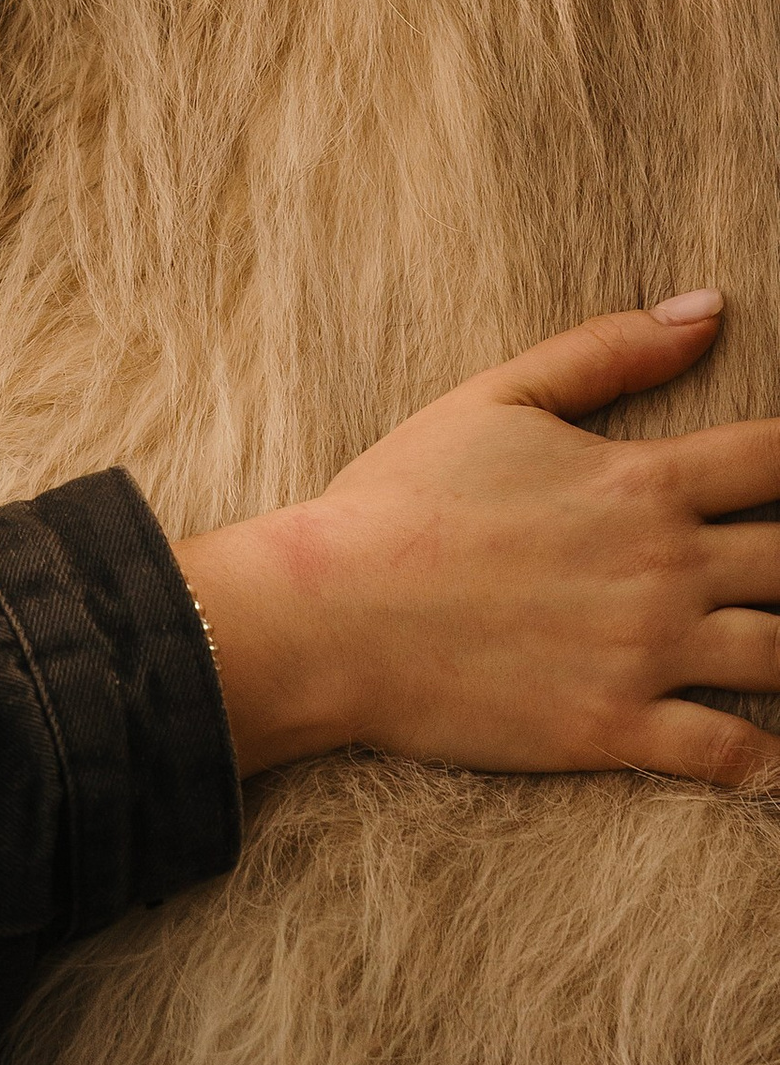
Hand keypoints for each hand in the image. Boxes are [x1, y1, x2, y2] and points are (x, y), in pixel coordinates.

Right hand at [175, 292, 779, 785]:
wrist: (330, 611)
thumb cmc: (402, 498)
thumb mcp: (496, 397)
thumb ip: (608, 351)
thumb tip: (709, 307)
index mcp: (640, 481)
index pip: (774, 458)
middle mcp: (662, 567)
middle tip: (778, 565)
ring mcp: (643, 653)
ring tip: (775, 643)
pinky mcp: (614, 729)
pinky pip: (732, 754)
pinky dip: (763, 757)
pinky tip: (766, 750)